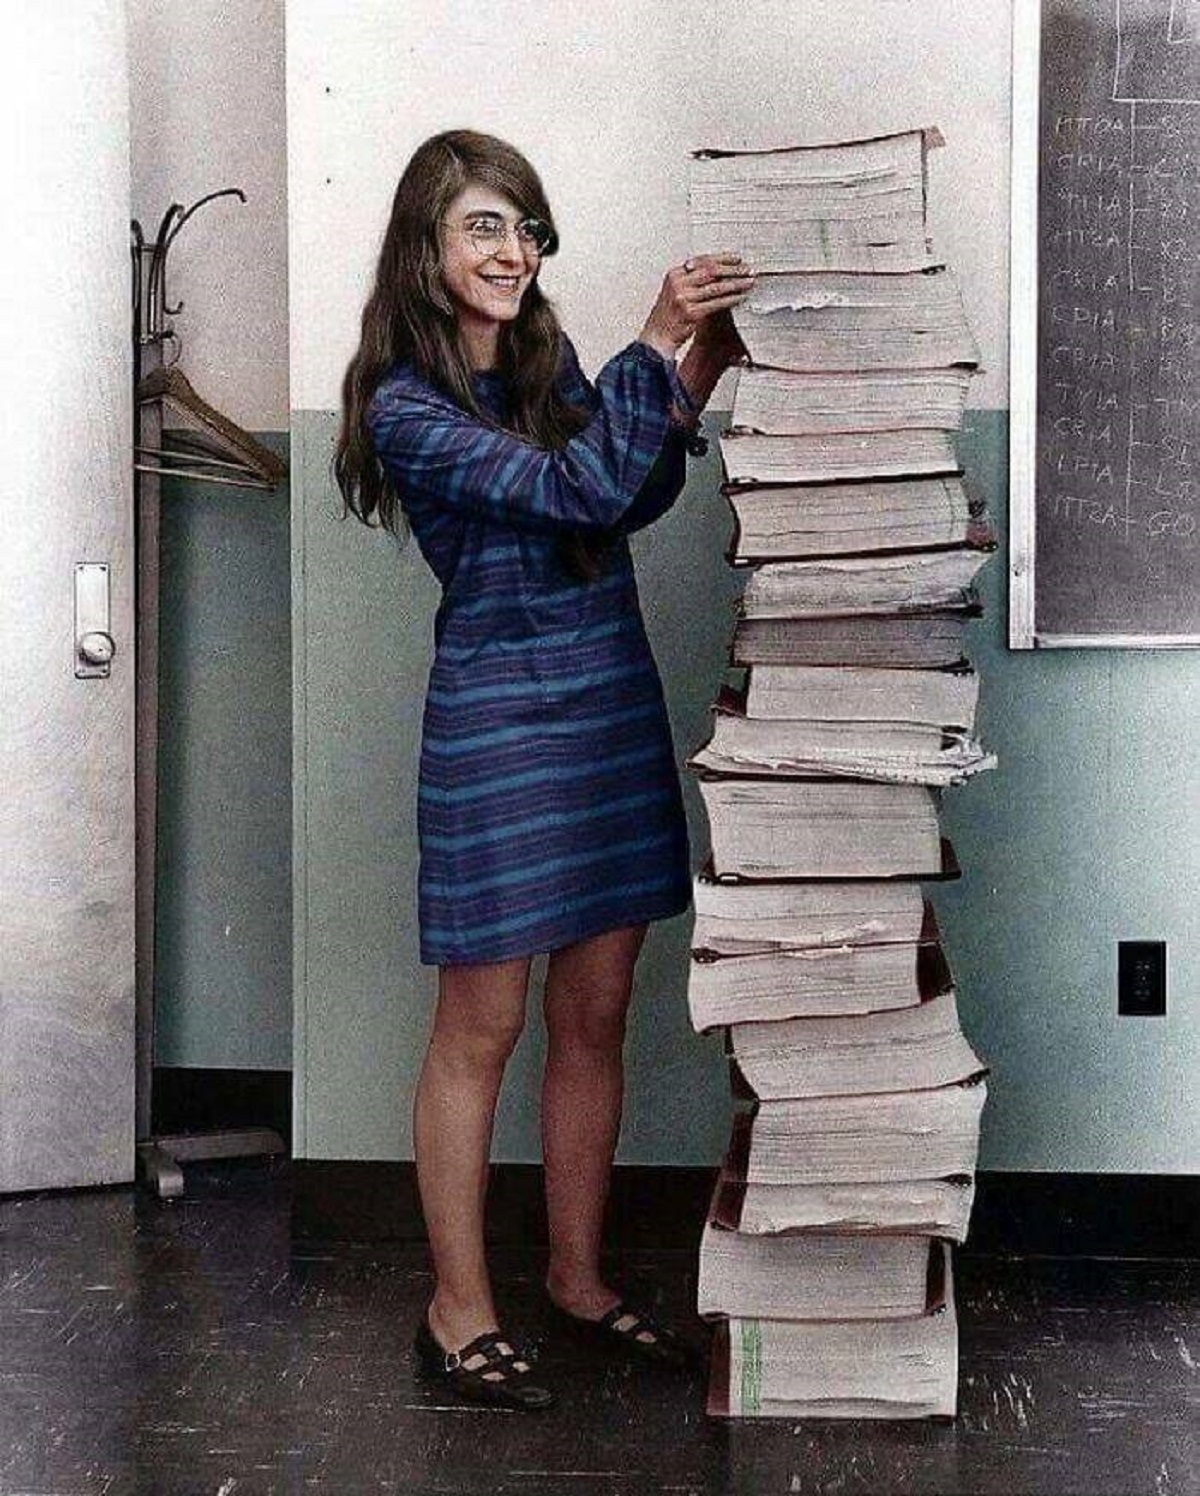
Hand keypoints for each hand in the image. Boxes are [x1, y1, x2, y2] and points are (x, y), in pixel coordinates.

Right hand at [638, 252, 755, 359]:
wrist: (657, 337)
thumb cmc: (668, 317)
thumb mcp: (676, 291)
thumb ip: (693, 281)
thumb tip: (719, 273)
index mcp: (675, 274)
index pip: (702, 261)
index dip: (722, 258)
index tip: (737, 259)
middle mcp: (678, 284)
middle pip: (711, 271)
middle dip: (732, 269)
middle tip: (747, 270)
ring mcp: (684, 298)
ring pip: (716, 287)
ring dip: (736, 284)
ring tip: (749, 282)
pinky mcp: (691, 313)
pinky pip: (716, 304)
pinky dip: (730, 300)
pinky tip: (740, 297)